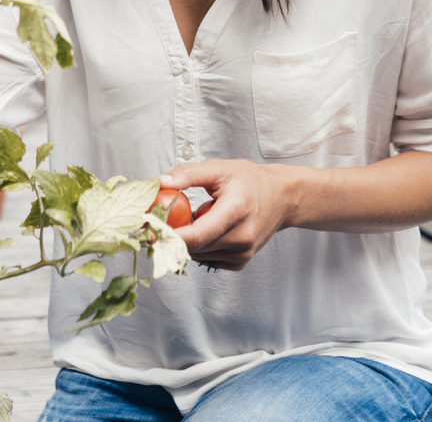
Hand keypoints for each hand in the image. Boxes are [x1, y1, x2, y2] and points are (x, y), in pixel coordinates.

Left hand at [160, 159, 294, 271]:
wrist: (282, 197)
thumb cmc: (251, 181)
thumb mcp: (219, 169)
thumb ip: (188, 175)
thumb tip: (161, 182)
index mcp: (236, 211)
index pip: (197, 235)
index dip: (169, 236)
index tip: (149, 230)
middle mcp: (242, 237)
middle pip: (194, 247)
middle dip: (171, 237)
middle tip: (155, 224)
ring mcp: (243, 252)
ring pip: (199, 255)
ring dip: (186, 242)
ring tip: (190, 220)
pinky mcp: (242, 261)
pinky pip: (209, 259)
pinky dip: (200, 248)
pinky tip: (205, 230)